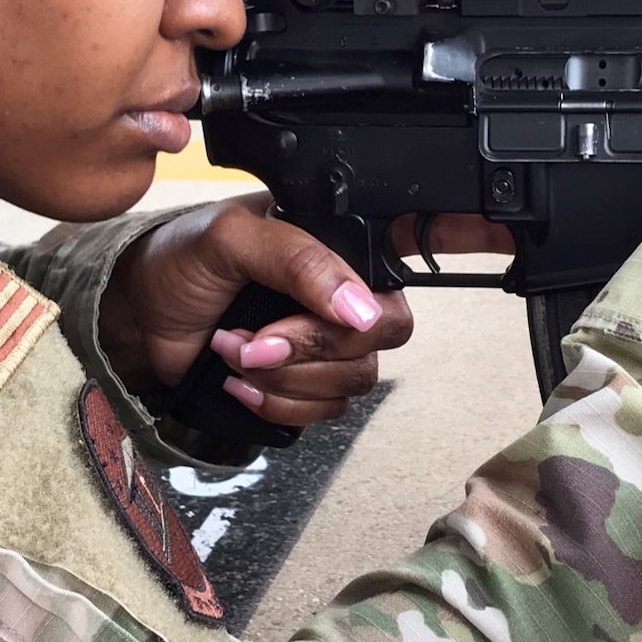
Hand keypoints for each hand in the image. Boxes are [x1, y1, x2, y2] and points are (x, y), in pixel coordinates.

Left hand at [98, 198, 508, 426]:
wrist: (133, 320)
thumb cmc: (178, 261)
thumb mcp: (233, 238)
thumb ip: (301, 261)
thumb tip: (361, 308)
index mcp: (337, 238)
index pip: (422, 231)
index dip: (472, 233)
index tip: (508, 238)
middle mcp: (344, 289)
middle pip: (388, 327)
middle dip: (318, 343)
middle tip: (259, 338)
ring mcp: (327, 341)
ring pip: (356, 378)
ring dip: (286, 376)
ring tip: (233, 353)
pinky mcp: (304, 386)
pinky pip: (325, 410)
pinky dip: (277, 403)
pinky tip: (237, 380)